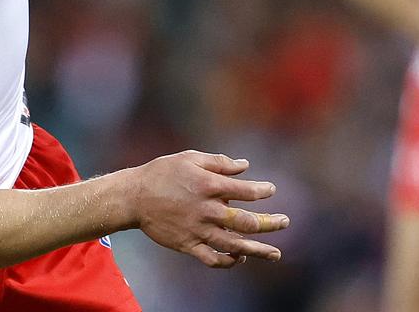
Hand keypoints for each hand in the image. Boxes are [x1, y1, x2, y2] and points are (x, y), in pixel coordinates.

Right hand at [131, 150, 288, 268]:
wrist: (133, 197)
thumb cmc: (162, 173)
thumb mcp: (190, 158)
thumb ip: (219, 162)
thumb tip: (245, 165)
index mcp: (208, 185)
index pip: (246, 191)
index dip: (262, 190)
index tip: (270, 190)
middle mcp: (207, 210)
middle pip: (246, 221)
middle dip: (270, 223)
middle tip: (285, 222)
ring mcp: (198, 230)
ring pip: (234, 245)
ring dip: (258, 250)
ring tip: (276, 253)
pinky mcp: (188, 245)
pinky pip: (213, 259)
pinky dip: (230, 261)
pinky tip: (240, 257)